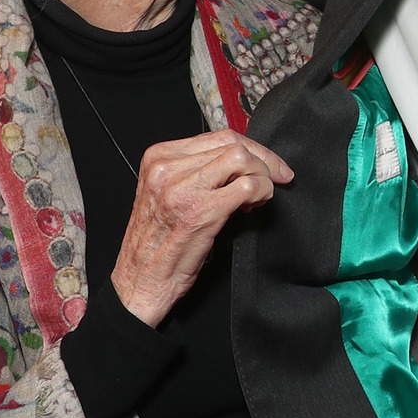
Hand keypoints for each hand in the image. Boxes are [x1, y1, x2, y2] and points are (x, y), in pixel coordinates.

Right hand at [111, 131, 292, 325]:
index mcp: (158, 158)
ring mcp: (182, 187)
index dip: (253, 148)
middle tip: (278, 178)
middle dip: (264, 160)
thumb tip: (240, 161)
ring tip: (259, 197)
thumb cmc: (157, 243)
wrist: (139, 282)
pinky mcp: (200, 210)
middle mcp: (167, 168)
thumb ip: (197, 170)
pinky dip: (262, 193)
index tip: (270, 163)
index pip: (219, 136)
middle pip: (233, 144)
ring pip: (242, 159)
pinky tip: (253, 207)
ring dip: (262, 176)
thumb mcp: (168, 193)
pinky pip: (247, 187)